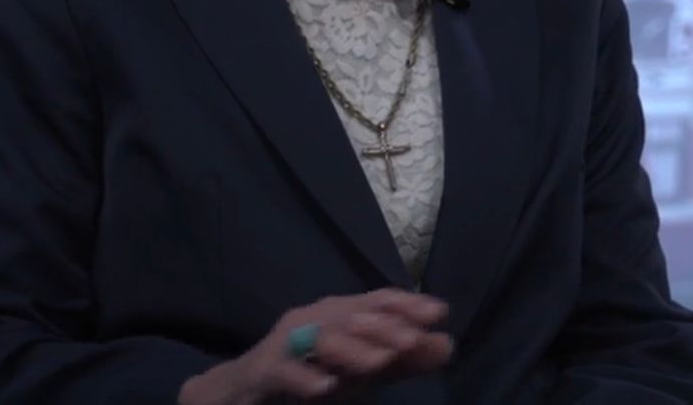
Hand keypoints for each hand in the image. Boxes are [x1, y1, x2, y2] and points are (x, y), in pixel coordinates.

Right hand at [179, 288, 452, 404]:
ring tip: (379, 362)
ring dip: (350, 349)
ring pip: (319, 339)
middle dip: (383, 326)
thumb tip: (448, 344)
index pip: (375, 301)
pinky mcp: (264, 370)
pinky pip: (284, 371)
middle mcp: (312, 318)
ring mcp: (285, 343)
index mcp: (337, 314)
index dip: (406, 304)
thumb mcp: (361, 370)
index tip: (439, 312)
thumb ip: (403, 360)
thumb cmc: (310, 374)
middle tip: (412, 339)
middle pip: (350, 316)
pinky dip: (304, 377)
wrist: (244, 390)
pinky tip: (324, 388)